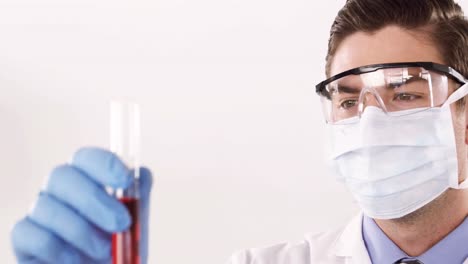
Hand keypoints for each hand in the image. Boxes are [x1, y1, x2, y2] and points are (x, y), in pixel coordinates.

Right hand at [11, 147, 152, 263]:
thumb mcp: (134, 221)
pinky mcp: (24, 237)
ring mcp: (39, 211)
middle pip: (62, 176)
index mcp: (86, 178)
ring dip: (81, 230)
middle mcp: (59, 189)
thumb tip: (140, 175)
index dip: (104, 164)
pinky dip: (56, 248)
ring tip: (105, 251)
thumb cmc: (117, 245)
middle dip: (94, 200)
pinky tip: (75, 260)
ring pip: (46, 206)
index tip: (125, 180)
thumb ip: (138, 197)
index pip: (86, 157)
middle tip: (120, 223)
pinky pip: (29, 233)